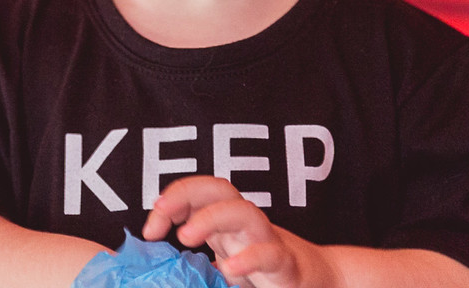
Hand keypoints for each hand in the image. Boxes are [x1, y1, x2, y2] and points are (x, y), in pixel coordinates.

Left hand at [142, 176, 340, 287]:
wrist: (320, 282)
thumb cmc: (263, 271)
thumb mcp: (222, 262)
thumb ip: (194, 263)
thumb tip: (149, 270)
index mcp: (226, 222)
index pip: (197, 193)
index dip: (172, 199)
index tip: (149, 230)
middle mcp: (245, 225)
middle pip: (219, 190)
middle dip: (187, 192)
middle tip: (161, 212)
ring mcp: (267, 241)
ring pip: (244, 212)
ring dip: (211, 217)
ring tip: (186, 236)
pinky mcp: (287, 266)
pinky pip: (270, 254)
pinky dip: (250, 258)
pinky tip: (229, 269)